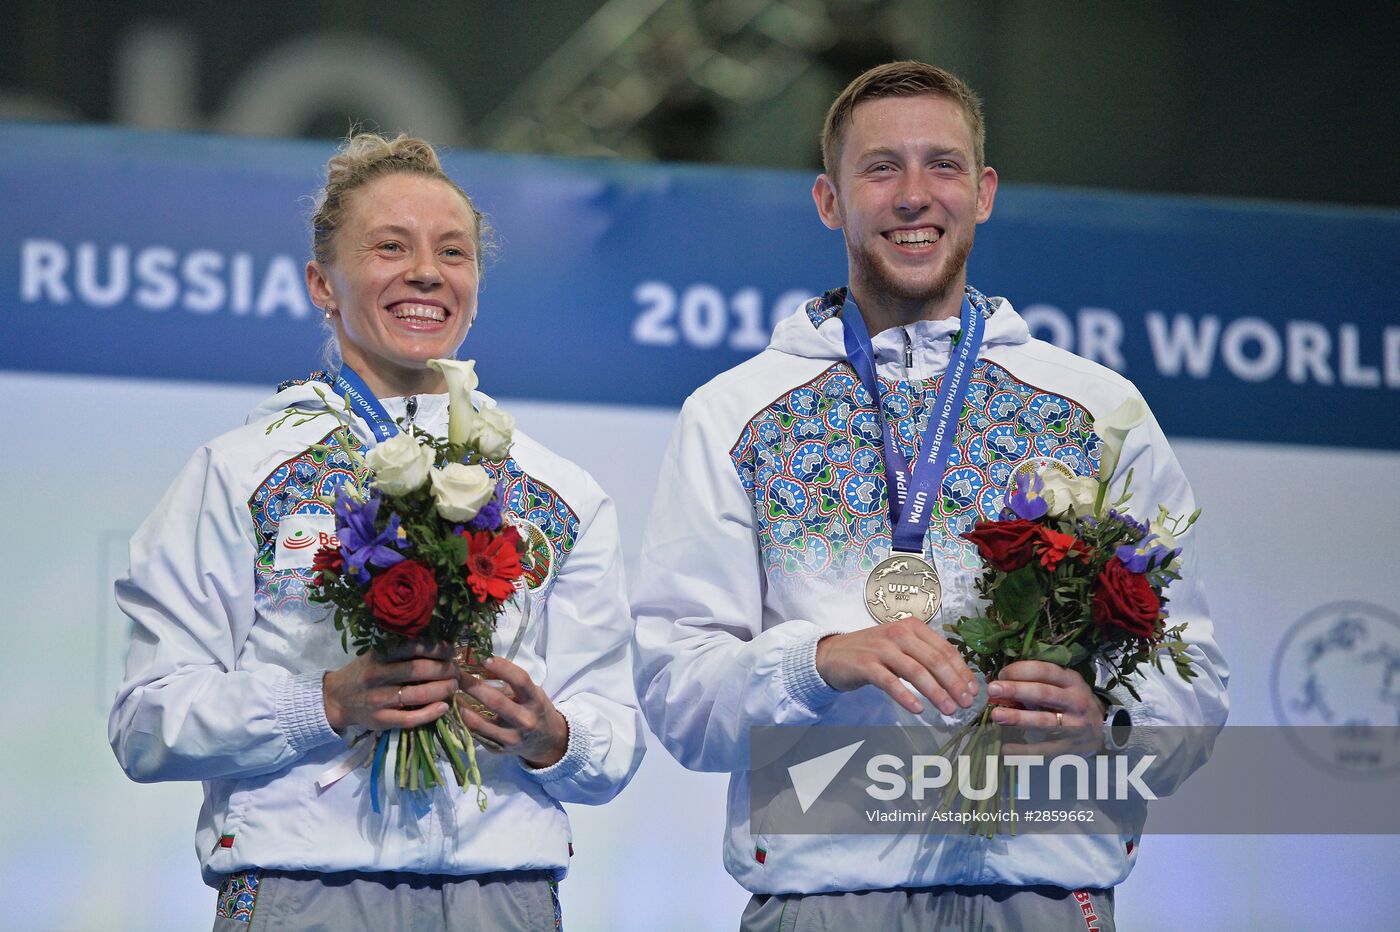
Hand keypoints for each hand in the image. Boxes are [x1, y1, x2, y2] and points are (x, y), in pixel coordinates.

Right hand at [322, 640, 458, 733]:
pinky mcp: (381, 720)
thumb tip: (440, 645)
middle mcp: (378, 675)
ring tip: (454, 686)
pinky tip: (444, 707)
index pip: (414, 647)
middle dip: (444, 670)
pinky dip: (430, 713)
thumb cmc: (365, 672)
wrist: (337, 698)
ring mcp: (378, 699)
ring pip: (418, 694)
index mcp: (379, 655)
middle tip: (455, 670)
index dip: (437, 648)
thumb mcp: (377, 654)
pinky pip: (410, 718)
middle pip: (419, 670)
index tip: (450, 650)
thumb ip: (402, 650)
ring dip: (442, 690)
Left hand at [456, 656, 568, 768]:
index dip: (502, 667)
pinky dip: (462, 721)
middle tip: (455, 674)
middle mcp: (525, 720)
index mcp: (535, 701)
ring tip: (449, 693)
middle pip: (495, 701)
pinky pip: (475, 734)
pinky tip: (454, 710)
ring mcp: (511, 738)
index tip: (484, 658)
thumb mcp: (531, 692)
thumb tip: (479, 665)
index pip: (520, 680)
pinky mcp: (498, 749)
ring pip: (479, 723)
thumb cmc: (534, 709)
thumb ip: (510, 682)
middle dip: (472, 685)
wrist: (546, 741)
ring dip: (460, 706)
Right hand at [814, 617, 979, 715]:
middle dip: (954, 684)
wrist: (834, 654)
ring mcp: (882, 648)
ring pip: (916, 672)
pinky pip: (891, 682)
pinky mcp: (866, 664)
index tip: (973, 690)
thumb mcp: (902, 647)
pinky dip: (906, 696)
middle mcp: (899, 633)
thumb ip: (926, 656)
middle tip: (965, 704)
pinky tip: (918, 710)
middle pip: (934, 661)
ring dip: (936, 693)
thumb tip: (958, 680)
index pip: (945, 649)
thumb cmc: (874, 652)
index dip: (962, 671)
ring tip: (948, 710)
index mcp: (913, 627)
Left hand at [987, 660, 1105, 755]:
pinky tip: (1006, 748)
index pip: (1045, 671)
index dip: (1021, 671)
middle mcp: (1076, 701)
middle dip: (1016, 690)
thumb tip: (1000, 679)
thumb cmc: (1071, 702)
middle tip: (992, 689)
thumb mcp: (1063, 685)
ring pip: (1044, 721)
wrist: (1102, 730)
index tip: (1001, 674)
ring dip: (1018, 718)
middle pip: (1043, 694)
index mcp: (1072, 681)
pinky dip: (1025, 750)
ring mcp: (1075, 725)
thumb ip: (1038, 681)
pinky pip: (1045, 749)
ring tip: (996, 715)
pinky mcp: (1071, 747)